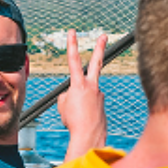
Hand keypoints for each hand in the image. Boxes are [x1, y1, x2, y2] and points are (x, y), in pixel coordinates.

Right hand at [56, 30, 108, 157]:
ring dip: (78, 103)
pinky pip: (89, 103)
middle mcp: (92, 86)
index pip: (73, 60)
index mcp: (79, 84)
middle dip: (99, 48)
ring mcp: (100, 93)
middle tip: (104, 36)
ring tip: (77, 115)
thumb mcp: (63, 104)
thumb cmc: (73, 121)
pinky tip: (83, 119)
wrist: (89, 136)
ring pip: (85, 93)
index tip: (73, 32)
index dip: (72, 44)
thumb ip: (67, 94)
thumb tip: (74, 93)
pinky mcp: (102, 102)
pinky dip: (84, 110)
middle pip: (96, 62)